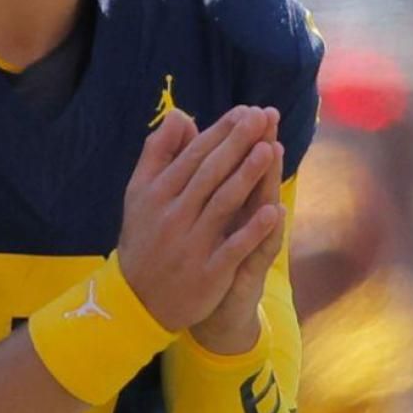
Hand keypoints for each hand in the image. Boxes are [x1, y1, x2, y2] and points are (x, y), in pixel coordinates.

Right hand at [118, 106, 283, 331]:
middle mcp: (172, 216)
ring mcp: (190, 245)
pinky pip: (233, 248)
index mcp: (157, 193)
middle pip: (210, 174)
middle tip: (261, 118)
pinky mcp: (207, 273)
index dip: (220, 132)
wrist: (137, 300)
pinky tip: (274, 212)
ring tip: (269, 150)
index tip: (245, 112)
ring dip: (247, 177)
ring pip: (222, 205)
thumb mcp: (140, 192)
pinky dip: (252, 230)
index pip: (193, 156)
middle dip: (237, 144)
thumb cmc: (145, 237)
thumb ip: (159, 152)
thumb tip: (182, 115)